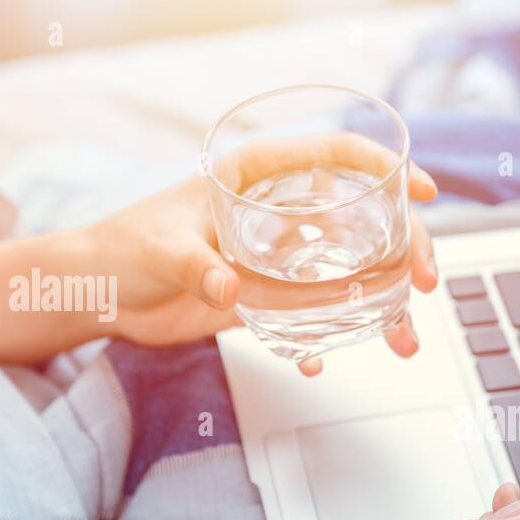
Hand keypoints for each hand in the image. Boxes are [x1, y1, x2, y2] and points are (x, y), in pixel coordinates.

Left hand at [85, 143, 438, 371]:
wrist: (95, 294)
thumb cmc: (119, 249)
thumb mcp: (158, 249)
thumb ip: (196, 265)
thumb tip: (228, 287)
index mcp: (255, 178)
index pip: (333, 157)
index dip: (384, 168)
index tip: (421, 192)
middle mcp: (275, 214)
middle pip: (359, 220)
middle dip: (403, 248)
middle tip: (424, 281)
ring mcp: (275, 258)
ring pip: (346, 273)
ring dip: (381, 304)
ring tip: (403, 337)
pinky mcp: (264, 298)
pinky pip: (309, 318)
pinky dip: (323, 341)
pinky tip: (320, 362)